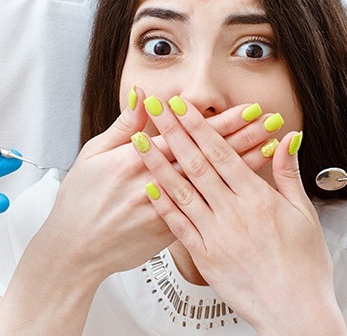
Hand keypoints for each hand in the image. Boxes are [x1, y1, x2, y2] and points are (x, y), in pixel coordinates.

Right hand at [32, 88, 277, 278]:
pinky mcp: (167, 232)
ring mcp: (165, 210)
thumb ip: (123, 126)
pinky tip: (247, 189)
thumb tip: (141, 97)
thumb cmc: (80, 201)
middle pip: (209, 156)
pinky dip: (228, 198)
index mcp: (138, 160)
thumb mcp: (93, 154)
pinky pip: (204, 212)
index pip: (191, 135)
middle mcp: (157, 183)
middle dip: (244, 137)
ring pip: (212, 183)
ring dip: (242, 164)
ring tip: (270, 148)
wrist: (74, 250)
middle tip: (272, 122)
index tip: (250, 110)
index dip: (223, 122)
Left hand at [133, 96, 344, 334]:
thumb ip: (289, 174)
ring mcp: (215, 234)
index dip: (199, 126)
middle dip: (174, 132)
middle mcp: (232, 212)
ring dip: (159, 163)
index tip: (183, 107)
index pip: (221, 152)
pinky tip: (150, 188)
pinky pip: (178, 226)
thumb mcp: (304, 214)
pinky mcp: (204, 256)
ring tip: (139, 141)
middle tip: (156, 109)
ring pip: (181, 191)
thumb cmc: (304, 267)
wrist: (296, 312)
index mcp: (257, 198)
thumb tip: (286, 140)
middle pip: (196, 164)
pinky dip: (163, 206)